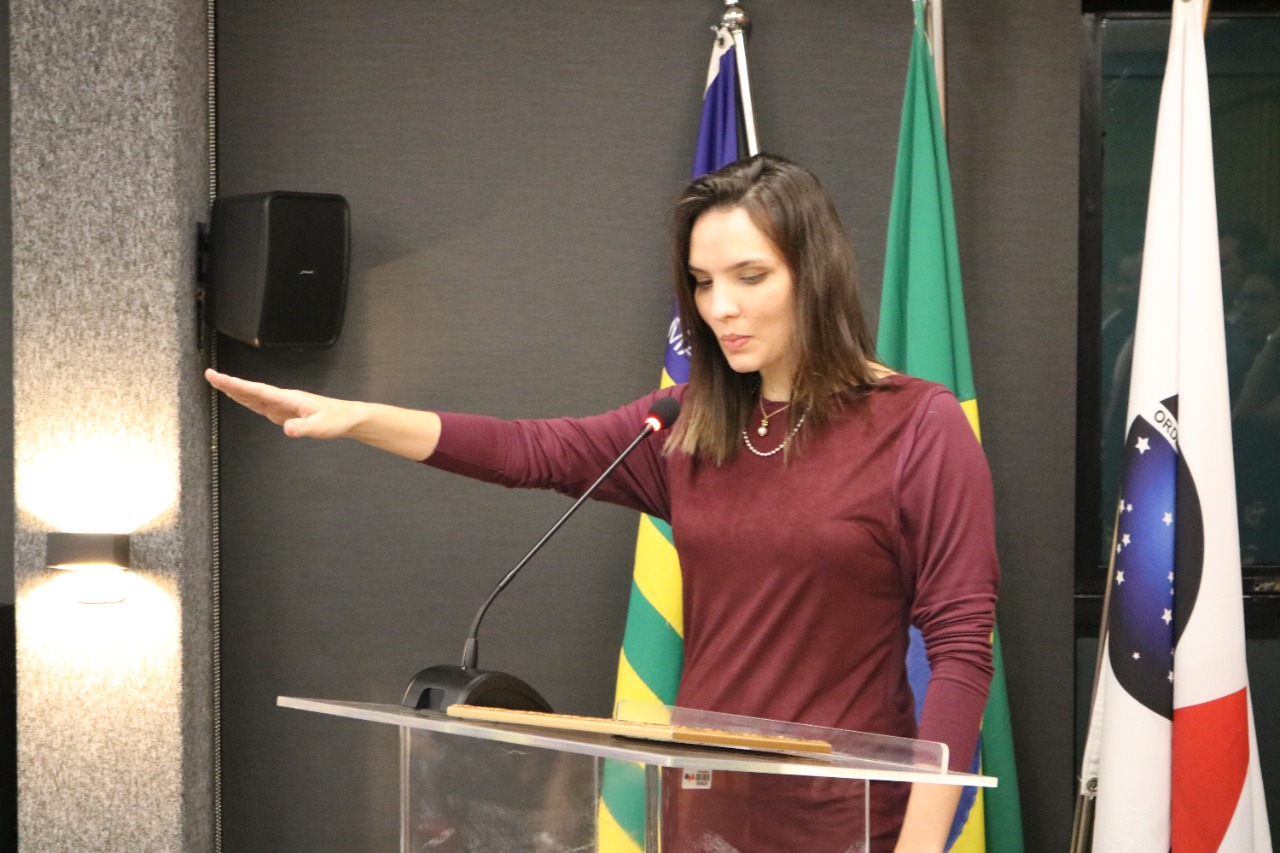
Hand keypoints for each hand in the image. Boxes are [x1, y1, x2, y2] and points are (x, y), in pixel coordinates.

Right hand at [205, 369, 366, 439]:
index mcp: (288, 399)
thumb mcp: (321, 427)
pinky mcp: (284, 412)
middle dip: (230, 384)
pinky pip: (261, 404)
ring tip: (218, 383)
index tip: (219, 377)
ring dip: (236, 390)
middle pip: (251, 390)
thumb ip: (303, 427)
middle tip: (209, 375)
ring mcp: (283, 405)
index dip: (237, 385)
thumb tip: (286, 429)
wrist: (347, 418)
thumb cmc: (336, 420)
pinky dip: (247, 399)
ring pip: (254, 396)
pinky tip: (240, 398)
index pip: (258, 391)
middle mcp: (283, 399)